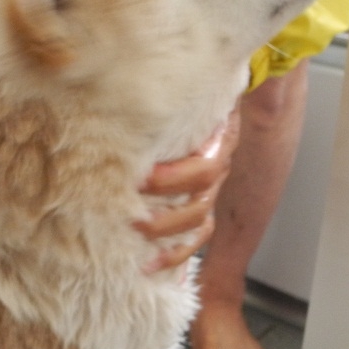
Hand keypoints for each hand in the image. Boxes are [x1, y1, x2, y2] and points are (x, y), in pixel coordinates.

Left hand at [135, 105, 241, 272]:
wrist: (205, 95)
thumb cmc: (187, 94)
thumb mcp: (183, 91)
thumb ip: (168, 90)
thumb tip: (142, 81)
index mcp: (217, 141)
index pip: (206, 168)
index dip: (175, 178)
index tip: (142, 178)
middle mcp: (216, 168)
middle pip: (200, 204)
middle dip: (164, 215)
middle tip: (130, 217)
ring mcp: (208, 190)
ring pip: (198, 224)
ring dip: (167, 239)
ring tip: (138, 249)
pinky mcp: (198, 207)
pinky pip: (195, 239)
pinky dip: (174, 257)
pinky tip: (150, 267)